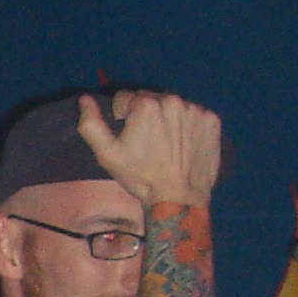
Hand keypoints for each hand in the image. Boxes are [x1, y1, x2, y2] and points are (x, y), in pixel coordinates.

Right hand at [78, 90, 222, 209]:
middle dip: (145, 114)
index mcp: (145, 105)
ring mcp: (195, 109)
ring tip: (167, 143)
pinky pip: (193, 114)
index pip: (125, 98)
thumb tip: (85, 99)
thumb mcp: (107, 154)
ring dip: (167, 118)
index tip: (129, 136)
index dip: (122, 117)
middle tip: (147, 140)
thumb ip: (91, 124)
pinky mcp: (212, 119)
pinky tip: (183, 143)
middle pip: (150, 99)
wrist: (179, 198)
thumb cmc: (141, 176)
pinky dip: (187, 124)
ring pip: (172, 105)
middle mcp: (172, 100)